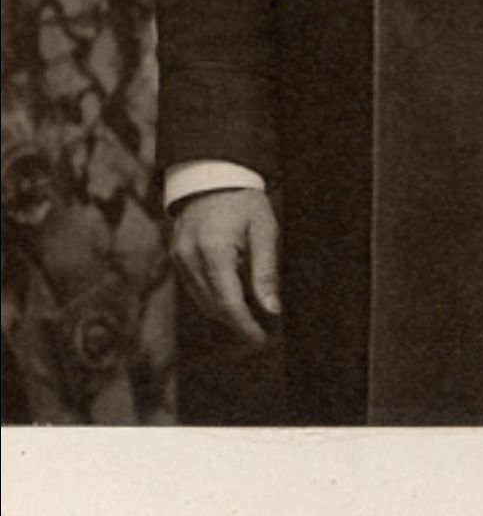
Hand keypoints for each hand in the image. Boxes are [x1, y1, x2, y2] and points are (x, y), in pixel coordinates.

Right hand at [170, 188, 279, 346]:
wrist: (213, 175)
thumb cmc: (243, 200)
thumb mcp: (264, 230)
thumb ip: (266, 271)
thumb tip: (272, 309)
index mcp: (213, 250)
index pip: (228, 302)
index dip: (245, 326)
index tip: (262, 340)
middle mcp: (190, 258)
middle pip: (213, 306)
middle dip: (238, 322)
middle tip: (264, 329)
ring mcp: (179, 258)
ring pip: (202, 302)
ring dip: (225, 312)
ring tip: (252, 312)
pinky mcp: (176, 258)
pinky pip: (195, 289)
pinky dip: (213, 296)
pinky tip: (233, 292)